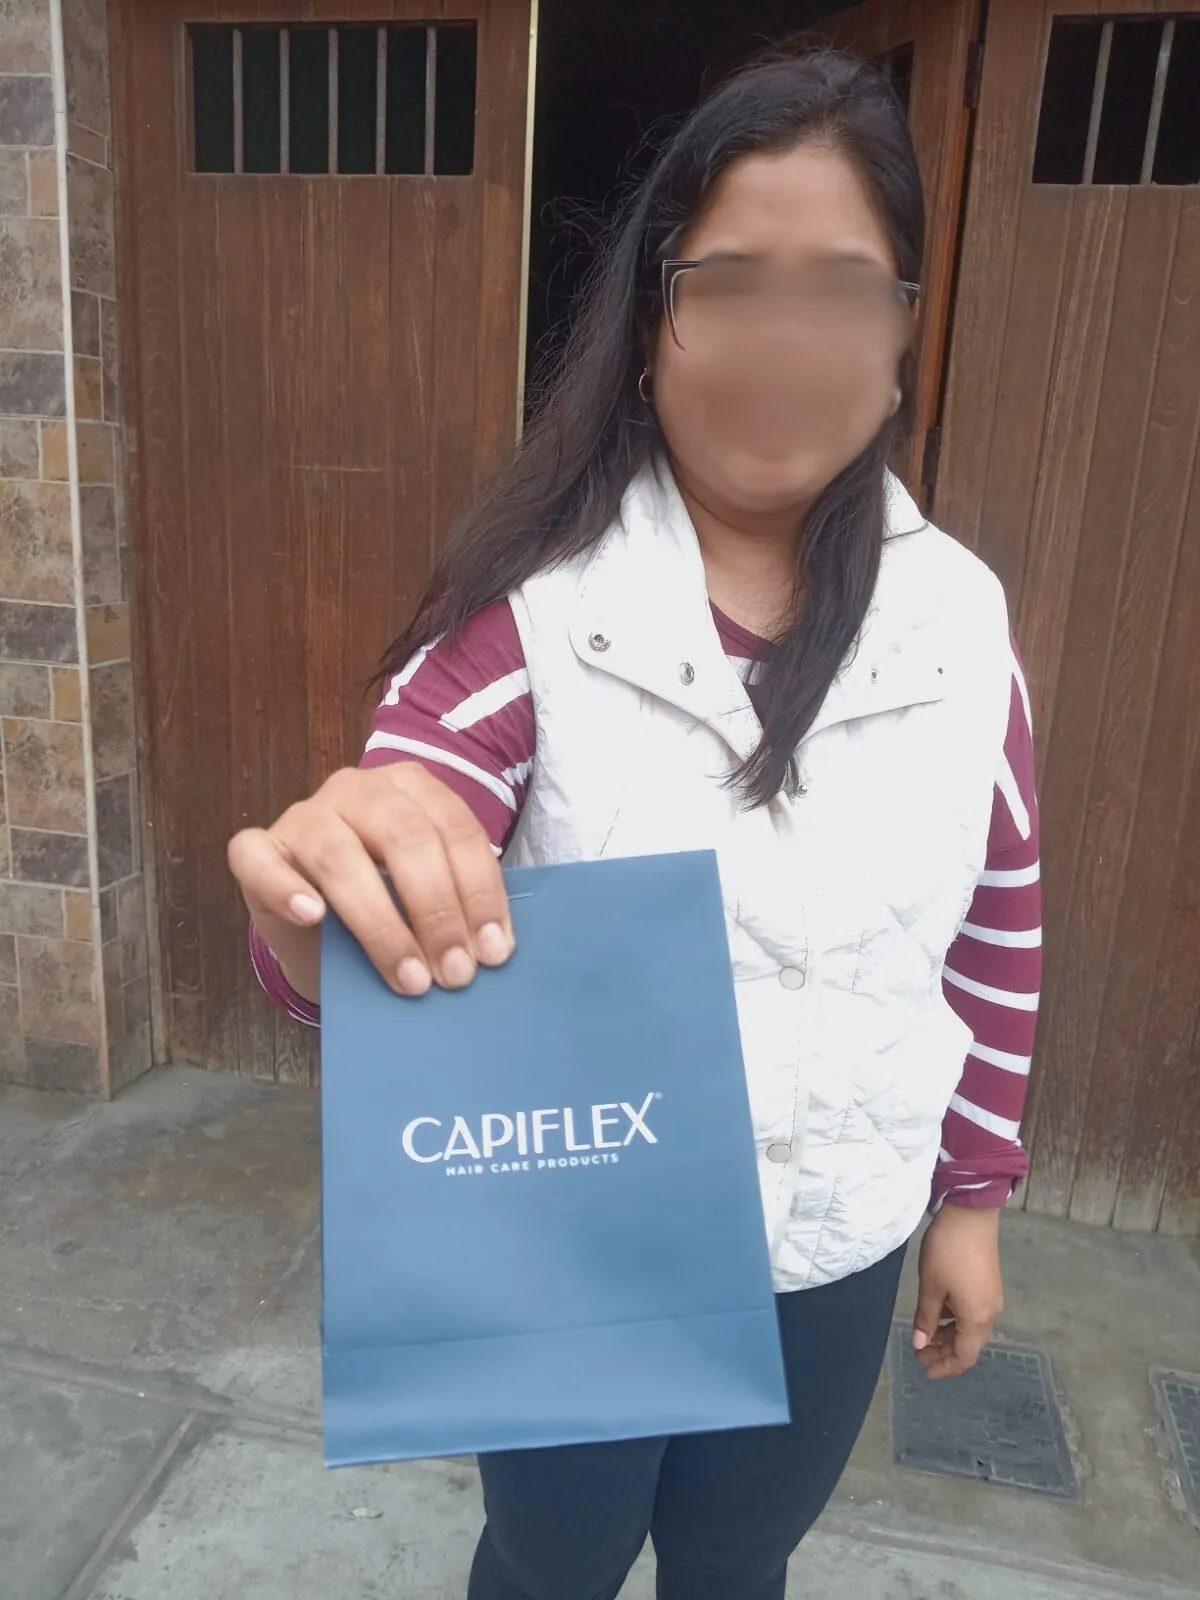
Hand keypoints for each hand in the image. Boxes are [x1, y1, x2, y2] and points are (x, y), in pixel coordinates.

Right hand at [227, 764, 513, 998]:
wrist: (319, 928)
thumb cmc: (386, 905)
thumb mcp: (428, 898)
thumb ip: (457, 907)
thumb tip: (492, 952)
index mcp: (412, 788)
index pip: (456, 830)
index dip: (479, 892)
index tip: (494, 951)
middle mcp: (358, 789)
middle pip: (405, 839)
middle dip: (437, 912)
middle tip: (455, 972)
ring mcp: (304, 815)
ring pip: (340, 857)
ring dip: (381, 924)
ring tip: (409, 978)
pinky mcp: (256, 847)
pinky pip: (259, 860)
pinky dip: (286, 888)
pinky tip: (313, 917)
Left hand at [912, 1205, 1003, 1379]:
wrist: (971, 1215)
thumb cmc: (947, 1253)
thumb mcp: (930, 1287)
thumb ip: (925, 1319)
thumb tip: (920, 1344)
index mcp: (977, 1319)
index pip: (963, 1357)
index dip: (945, 1368)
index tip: (924, 1371)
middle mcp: (989, 1314)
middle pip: (968, 1345)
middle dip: (944, 1352)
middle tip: (918, 1352)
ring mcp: (991, 1299)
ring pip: (970, 1329)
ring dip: (948, 1336)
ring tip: (924, 1335)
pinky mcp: (988, 1285)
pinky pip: (972, 1314)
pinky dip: (955, 1320)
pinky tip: (938, 1313)